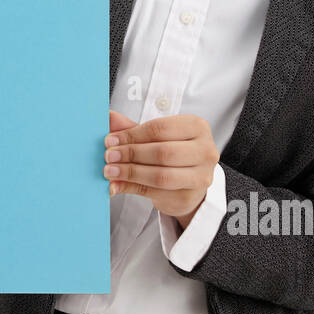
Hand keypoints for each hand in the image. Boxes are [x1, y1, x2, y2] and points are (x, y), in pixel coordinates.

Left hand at [104, 110, 218, 224]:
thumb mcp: (156, 137)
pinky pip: (155, 192)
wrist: (190, 183)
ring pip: (160, 175)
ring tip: (110, 170)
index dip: (132, 135)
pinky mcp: (188, 197)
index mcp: (196, 127)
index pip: (160, 128)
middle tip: (109, 156)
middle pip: (162, 152)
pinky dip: (131, 188)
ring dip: (130, 172)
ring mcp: (200, 176)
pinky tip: (116, 184)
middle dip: (131, 153)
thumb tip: (108, 117)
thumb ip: (132, 128)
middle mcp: (204, 151)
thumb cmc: (173, 152)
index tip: (111, 140)